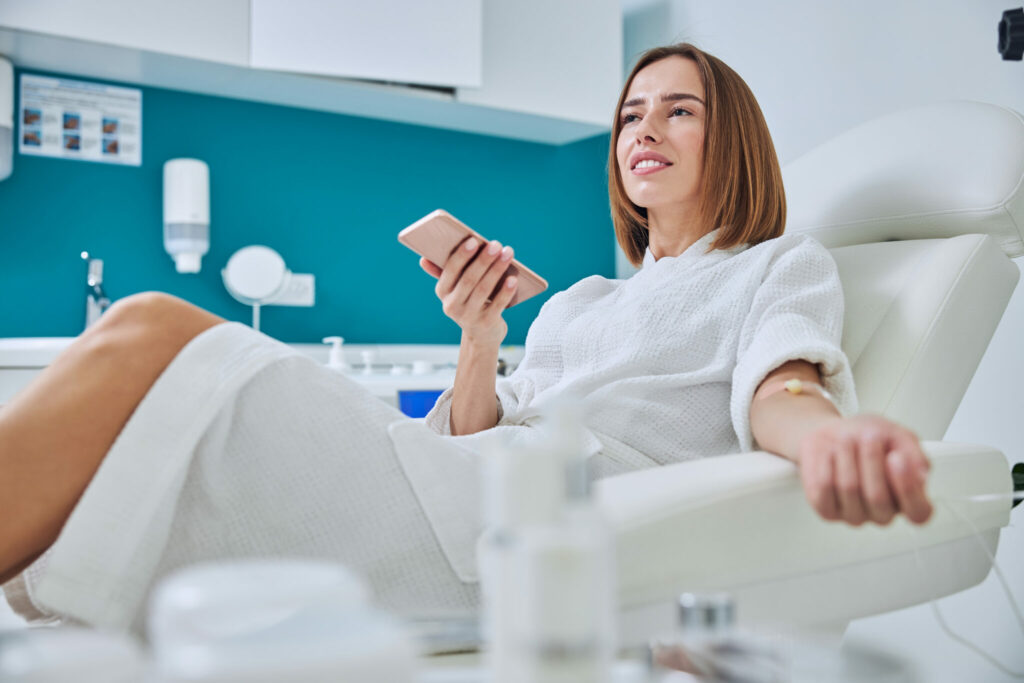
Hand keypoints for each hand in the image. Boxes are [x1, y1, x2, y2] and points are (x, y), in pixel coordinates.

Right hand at [420, 237, 517, 346]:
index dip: (462, 255)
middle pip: (469, 279)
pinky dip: (506, 291)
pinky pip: (497, 304)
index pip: (450, 271)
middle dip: (483, 260)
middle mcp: (452, 305)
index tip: (474, 240)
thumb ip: (444, 272)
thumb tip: (423, 260)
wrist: (481, 335)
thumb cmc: (469, 301)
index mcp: (442, 291)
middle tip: (496, 244)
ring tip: (508, 253)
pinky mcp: (486, 323)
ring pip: (483, 289)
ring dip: (497, 269)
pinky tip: (513, 278)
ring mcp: (469, 316)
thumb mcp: (455, 289)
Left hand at [797, 414, 932, 525]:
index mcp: (909, 500)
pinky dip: (827, 463)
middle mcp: (884, 513)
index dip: (908, 488)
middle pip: (878, 498)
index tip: (897, 457)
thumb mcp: (898, 434)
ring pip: (850, 489)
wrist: (832, 434)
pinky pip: (825, 488)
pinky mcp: (828, 510)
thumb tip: (920, 472)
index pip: (918, 512)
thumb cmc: (867, 437)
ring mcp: (855, 515)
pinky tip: (831, 453)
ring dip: (847, 455)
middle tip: (869, 435)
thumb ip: (913, 452)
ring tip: (847, 439)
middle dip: (871, 459)